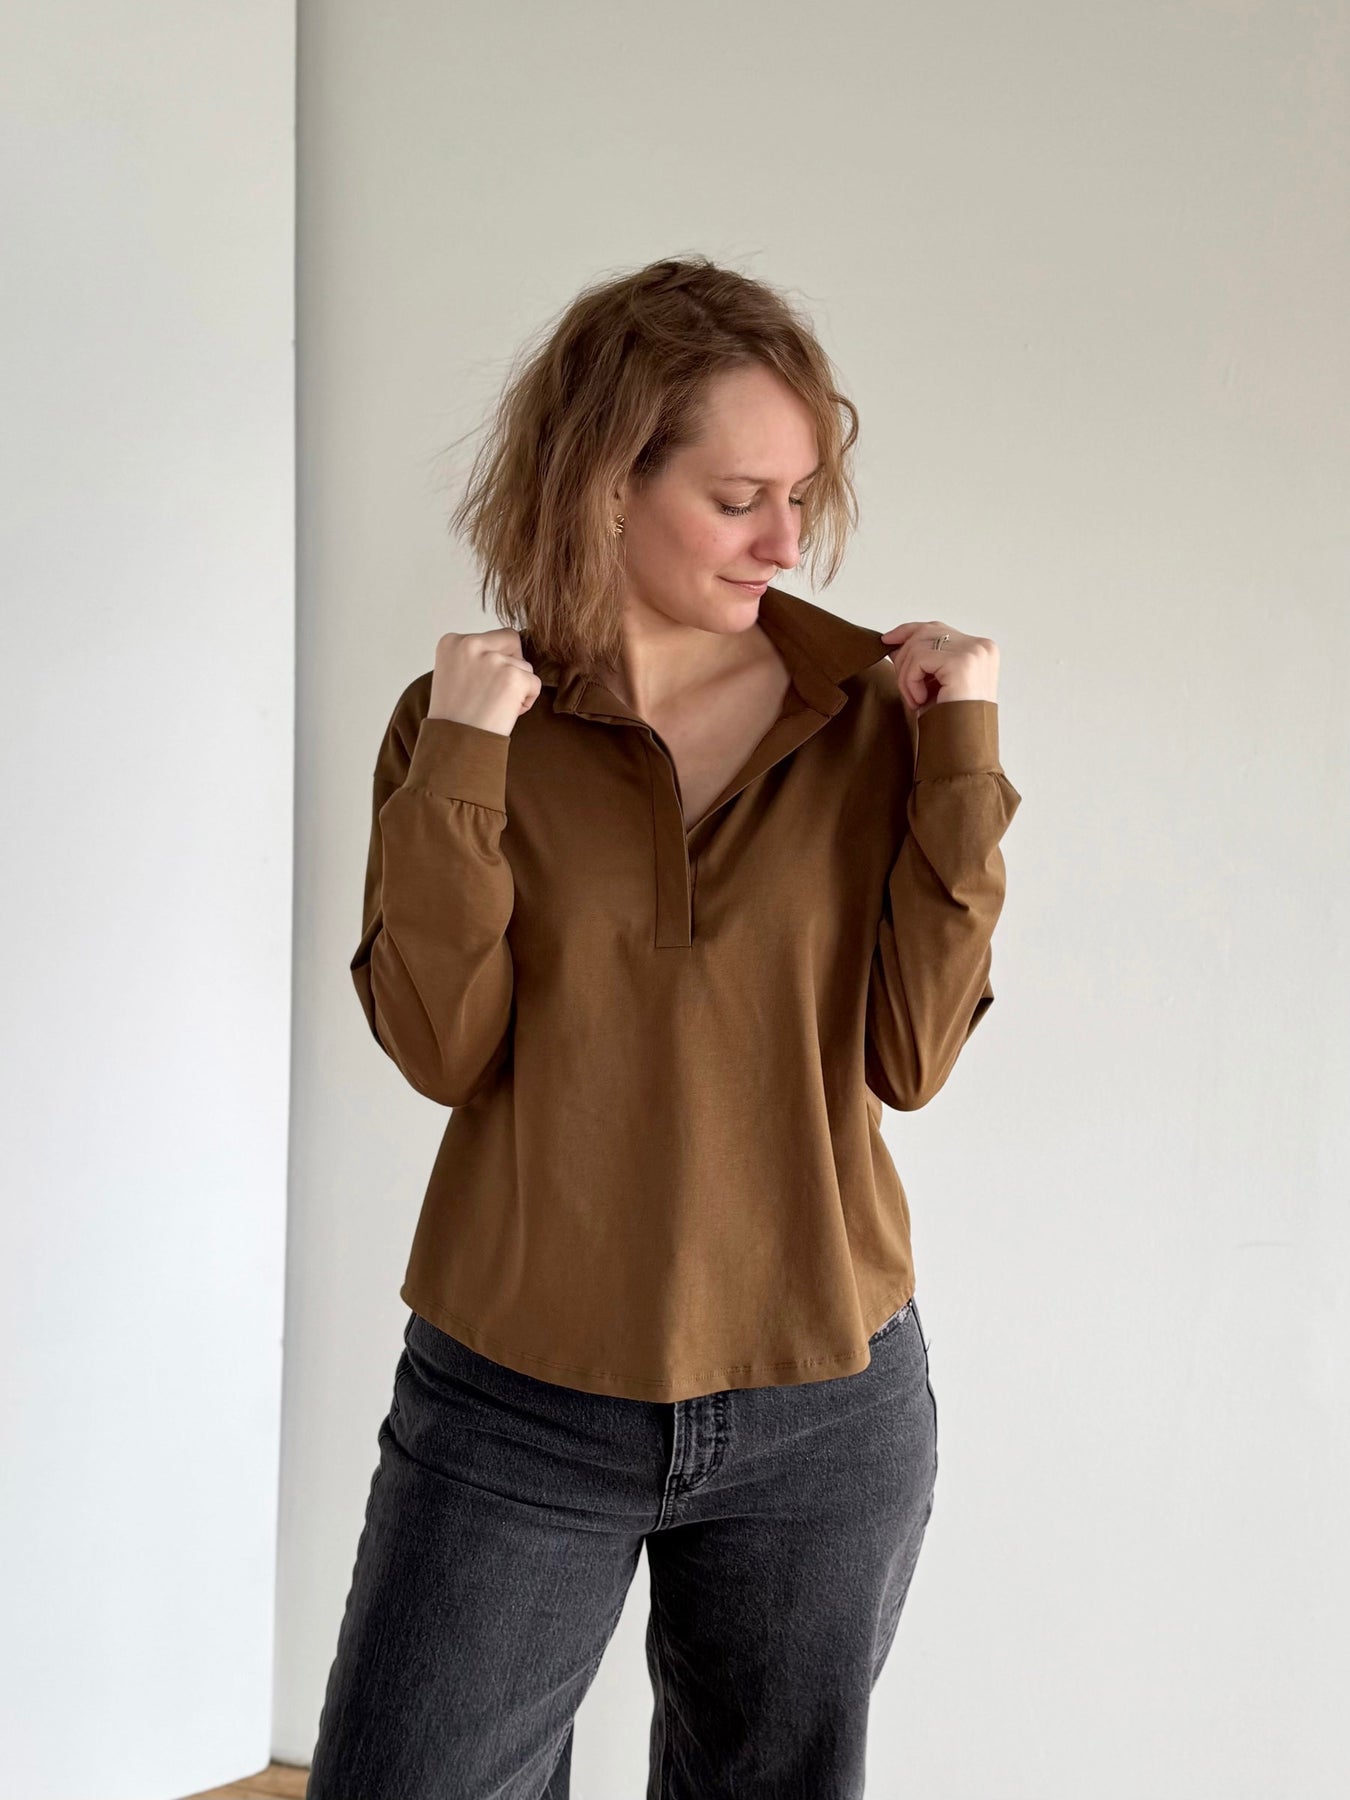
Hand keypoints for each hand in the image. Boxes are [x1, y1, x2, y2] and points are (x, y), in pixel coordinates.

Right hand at [428, 628, 541, 736]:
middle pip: (512, 642)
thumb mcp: (453, 674)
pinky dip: (526, 701)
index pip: (492, 638)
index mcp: (452, 642)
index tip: (477, 687)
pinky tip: (505, 714)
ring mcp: (493, 660)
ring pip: (524, 666)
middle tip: (495, 693)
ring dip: (517, 687)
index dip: (493, 663)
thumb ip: (475, 657)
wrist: (454, 747)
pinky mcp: (513, 678)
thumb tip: (510, 649)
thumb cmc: (455, 717)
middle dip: (512, 665)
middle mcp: (470, 644)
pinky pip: (535, 684)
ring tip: (494, 707)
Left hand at [879, 620, 999, 717]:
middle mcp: (981, 646)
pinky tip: (920, 700)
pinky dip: (910, 682)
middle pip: (924, 633)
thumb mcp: (934, 683)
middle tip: (905, 689)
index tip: (887, 640)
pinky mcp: (961, 663)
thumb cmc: (950, 720)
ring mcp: (973, 652)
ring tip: (915, 700)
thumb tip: (892, 642)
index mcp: (980, 649)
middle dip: (904, 659)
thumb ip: (920, 659)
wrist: (962, 747)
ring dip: (906, 677)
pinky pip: (918, 661)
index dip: (908, 631)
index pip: (937, 628)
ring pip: (917, 647)